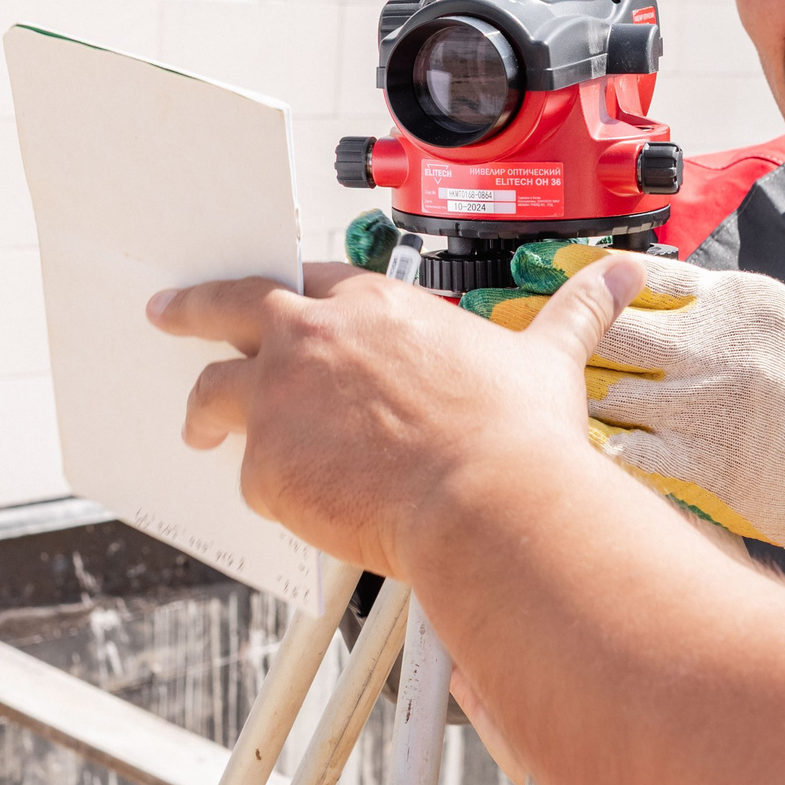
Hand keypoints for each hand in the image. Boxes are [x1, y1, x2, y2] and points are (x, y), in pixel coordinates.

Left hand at [147, 252, 642, 577]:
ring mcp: (282, 400)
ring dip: (203, 410)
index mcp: (377, 305)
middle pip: (229, 308)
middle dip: (191, 308)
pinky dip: (268, 489)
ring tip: (197, 430)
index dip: (289, 291)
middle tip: (164, 311)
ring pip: (215, 395)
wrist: (488, 503)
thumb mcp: (546, 360)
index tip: (276, 299)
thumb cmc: (515, 437)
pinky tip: (293, 505)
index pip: (312, 280)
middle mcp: (315, 340)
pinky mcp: (266, 467)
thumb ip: (574, 313)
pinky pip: (250, 477)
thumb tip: (620, 279)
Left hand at [462, 243, 784, 559]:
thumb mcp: (771, 317)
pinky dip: (588, 450)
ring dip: (553, 393)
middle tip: (489, 326)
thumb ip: (704, 303)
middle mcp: (714, 350)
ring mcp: (709, 408)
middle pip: (610, 334)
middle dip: (544, 331)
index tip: (528, 270)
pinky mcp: (709, 463)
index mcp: (730, 304)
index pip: (641, 280)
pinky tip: (550, 451)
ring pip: (611, 393)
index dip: (577, 277)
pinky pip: (631, 454)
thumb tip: (640, 285)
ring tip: (502, 392)